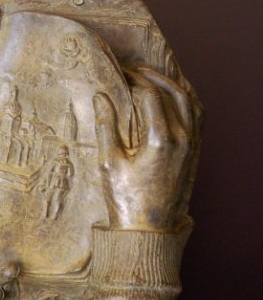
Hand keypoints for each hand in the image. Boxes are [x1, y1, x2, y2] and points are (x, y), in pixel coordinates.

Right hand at [93, 67, 201, 231]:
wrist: (148, 229)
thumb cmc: (125, 199)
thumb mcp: (109, 162)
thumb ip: (106, 126)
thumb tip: (101, 97)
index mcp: (159, 139)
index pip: (149, 95)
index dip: (133, 80)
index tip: (119, 75)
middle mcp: (181, 138)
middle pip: (172, 92)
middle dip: (152, 76)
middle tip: (134, 70)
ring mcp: (192, 145)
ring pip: (189, 101)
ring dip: (173, 83)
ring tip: (155, 75)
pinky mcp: (194, 152)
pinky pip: (198, 117)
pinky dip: (189, 99)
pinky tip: (178, 95)